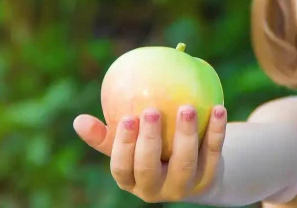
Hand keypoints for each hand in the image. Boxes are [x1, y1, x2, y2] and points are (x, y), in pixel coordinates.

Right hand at [73, 105, 227, 202]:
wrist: (195, 172)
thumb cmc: (153, 151)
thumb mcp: (131, 146)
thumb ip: (109, 134)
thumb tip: (78, 120)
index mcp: (131, 181)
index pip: (122, 168)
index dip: (123, 146)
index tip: (127, 117)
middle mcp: (155, 189)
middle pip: (149, 168)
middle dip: (150, 141)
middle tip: (152, 111)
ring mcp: (182, 187)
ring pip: (184, 163)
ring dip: (186, 134)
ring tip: (187, 107)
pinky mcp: (207, 180)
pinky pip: (212, 153)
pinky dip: (216, 131)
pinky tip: (218, 108)